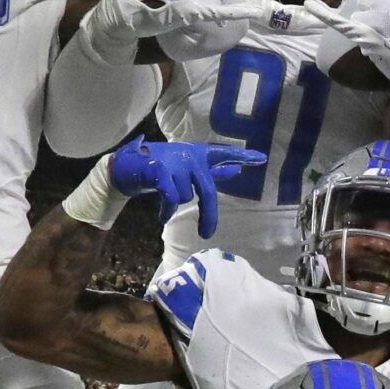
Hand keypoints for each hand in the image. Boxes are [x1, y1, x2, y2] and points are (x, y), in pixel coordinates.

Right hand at [107, 139, 264, 234]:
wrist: (127, 166)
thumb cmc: (162, 168)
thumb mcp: (189, 169)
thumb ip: (213, 170)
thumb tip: (236, 170)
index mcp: (198, 154)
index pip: (223, 153)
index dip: (242, 155)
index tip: (262, 158)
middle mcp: (190, 156)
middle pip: (208, 191)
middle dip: (208, 215)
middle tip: (206, 235)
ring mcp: (175, 162)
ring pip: (185, 198)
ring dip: (175, 205)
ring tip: (164, 200)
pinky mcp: (160, 170)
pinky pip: (171, 199)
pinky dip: (167, 211)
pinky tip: (162, 217)